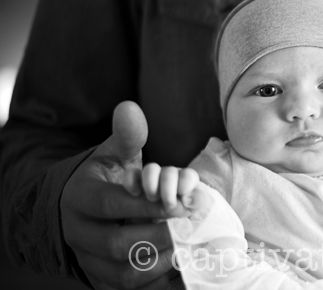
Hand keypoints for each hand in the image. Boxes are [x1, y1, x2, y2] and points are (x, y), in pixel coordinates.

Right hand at [60, 101, 188, 288]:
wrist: (76, 212)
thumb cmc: (104, 178)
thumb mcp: (113, 154)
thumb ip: (127, 135)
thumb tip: (130, 107)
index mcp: (80, 198)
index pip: (110, 204)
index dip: (145, 205)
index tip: (177, 202)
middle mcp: (79, 233)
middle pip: (116, 244)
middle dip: (157, 236)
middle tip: (188, 227)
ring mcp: (90, 260)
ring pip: (122, 272)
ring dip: (159, 263)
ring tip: (188, 248)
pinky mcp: (103, 280)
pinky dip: (158, 284)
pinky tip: (184, 271)